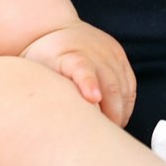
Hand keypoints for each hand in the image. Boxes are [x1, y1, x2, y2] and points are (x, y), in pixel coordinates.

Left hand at [21, 21, 136, 126]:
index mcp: (70, 55)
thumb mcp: (36, 72)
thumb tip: (46, 120)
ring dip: (121, 112)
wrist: (53, 28)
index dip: (89, 83)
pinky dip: (126, 103)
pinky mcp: (119, 55)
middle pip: (110, 84)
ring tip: (112, 130)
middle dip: (111, 114)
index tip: (93, 98)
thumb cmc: (42, 57)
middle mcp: (93, 52)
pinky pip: (129, 83)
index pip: (81, 68)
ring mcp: (109, 53)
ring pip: (123, 87)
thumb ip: (46, 92)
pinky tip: (119, 115)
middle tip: (103, 137)